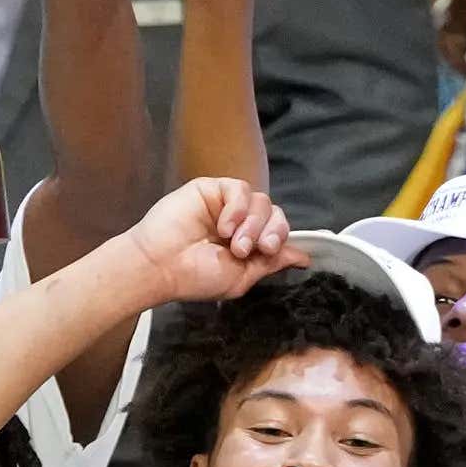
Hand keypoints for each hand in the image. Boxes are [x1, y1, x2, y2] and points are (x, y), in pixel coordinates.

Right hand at [123, 178, 307, 303]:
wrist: (162, 266)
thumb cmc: (195, 277)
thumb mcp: (241, 277)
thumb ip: (271, 264)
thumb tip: (303, 257)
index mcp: (246, 242)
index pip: (277, 230)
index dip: (280, 237)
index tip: (268, 251)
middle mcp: (239, 221)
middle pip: (274, 213)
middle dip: (270, 232)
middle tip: (250, 250)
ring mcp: (224, 204)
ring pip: (261, 201)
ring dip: (252, 225)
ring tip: (232, 244)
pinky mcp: (210, 189)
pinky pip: (239, 189)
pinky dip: (237, 209)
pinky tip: (223, 227)